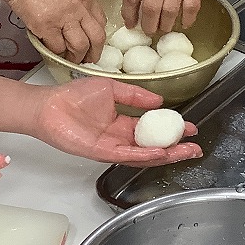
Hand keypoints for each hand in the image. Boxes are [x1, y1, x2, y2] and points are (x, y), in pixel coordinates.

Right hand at [3, 0, 107, 62]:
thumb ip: (75, 0)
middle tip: (86, 59)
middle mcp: (79, 6)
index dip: (97, 36)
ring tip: (68, 59)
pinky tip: (50, 49)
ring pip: (80, 46)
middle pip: (97, 37)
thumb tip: (74, 20)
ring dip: (74, 57)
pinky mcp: (46, 26)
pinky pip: (57, 48)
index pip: (101, 21)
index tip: (92, 43)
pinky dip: (55, 52)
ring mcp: (63, 17)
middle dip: (93, 53)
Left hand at [32, 77, 201, 166]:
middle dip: (176, 148)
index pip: (152, 130)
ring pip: (143, 155)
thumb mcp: (111, 89)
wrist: (49, 105)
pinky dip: (144, 155)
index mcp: (121, 123)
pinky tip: (160, 152)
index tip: (190, 128)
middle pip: (153, 147)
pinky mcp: (101, 153)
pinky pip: (126, 156)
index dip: (171, 130)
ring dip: (166, 154)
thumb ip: (135, 96)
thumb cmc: (73, 95)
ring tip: (186, 151)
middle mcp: (119, 138)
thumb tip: (159, 101)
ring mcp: (111, 147)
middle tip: (196, 147)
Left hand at [123, 0, 218, 35]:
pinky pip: (191, 7)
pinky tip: (185, 22)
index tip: (130, 23)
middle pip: (149, 9)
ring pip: (169, 12)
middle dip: (147, 25)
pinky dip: (187, 19)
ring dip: (165, 25)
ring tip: (164, 29)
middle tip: (148, 30)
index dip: (129, 14)